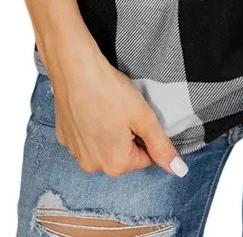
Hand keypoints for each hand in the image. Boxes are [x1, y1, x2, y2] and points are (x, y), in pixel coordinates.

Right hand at [38, 36, 188, 177]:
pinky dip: (90, 126)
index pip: (144, 158)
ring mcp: (75, 152)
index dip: (145, 134)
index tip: (137, 115)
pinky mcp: (63, 137)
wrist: (75, 70)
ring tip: (106, 107)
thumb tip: (179, 171)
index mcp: (115, 165)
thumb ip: (162, 146)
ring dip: (107, 133)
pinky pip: (85, 138)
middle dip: (126, 136)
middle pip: (122, 155)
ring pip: (102, 147)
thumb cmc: (111, 92)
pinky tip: (90, 106)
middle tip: (122, 110)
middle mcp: (92, 166)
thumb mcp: (144, 118)